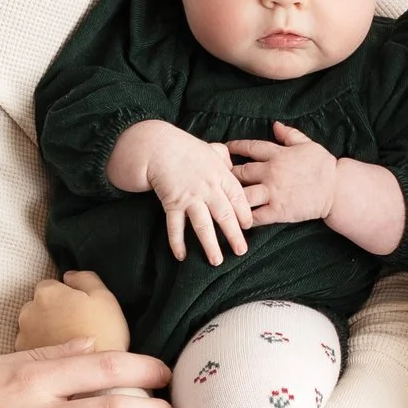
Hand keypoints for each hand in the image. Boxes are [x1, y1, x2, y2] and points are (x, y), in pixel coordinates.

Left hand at [14, 271, 131, 353]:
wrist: (98, 382)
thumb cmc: (105, 335)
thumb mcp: (105, 298)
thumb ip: (85, 279)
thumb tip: (69, 276)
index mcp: (47, 293)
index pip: (51, 286)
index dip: (67, 297)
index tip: (80, 311)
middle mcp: (28, 312)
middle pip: (39, 307)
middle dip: (52, 314)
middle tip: (76, 327)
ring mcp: (23, 337)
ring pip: (34, 328)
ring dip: (46, 332)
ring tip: (70, 345)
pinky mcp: (24, 361)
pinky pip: (33, 348)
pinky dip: (43, 350)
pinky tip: (61, 360)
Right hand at [109, 119, 250, 265]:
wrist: (158, 146)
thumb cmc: (186, 147)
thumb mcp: (212, 149)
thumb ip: (224, 159)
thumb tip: (232, 165)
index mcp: (221, 175)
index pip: (239, 198)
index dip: (245, 214)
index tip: (249, 227)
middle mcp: (208, 188)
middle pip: (225, 216)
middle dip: (234, 236)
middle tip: (241, 251)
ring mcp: (190, 197)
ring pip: (203, 225)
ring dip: (210, 245)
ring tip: (216, 261)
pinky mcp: (172, 203)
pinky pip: (175, 226)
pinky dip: (177, 242)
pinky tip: (181, 256)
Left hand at [230, 126, 342, 226]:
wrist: (337, 189)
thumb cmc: (323, 166)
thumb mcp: (307, 144)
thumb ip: (289, 135)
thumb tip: (275, 125)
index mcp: (278, 154)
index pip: (250, 147)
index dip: (235, 147)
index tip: (224, 148)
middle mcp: (271, 172)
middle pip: (240, 172)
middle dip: (228, 174)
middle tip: (218, 177)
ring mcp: (273, 192)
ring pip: (243, 194)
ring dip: (232, 197)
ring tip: (224, 199)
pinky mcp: (278, 211)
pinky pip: (256, 216)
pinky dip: (245, 218)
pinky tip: (237, 219)